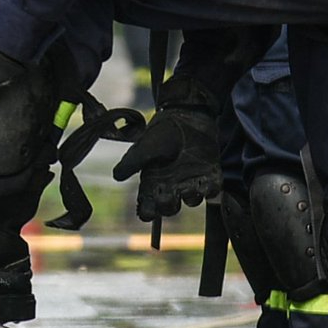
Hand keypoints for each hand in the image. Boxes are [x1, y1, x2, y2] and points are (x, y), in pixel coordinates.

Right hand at [112, 75, 223, 220]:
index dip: (147, 211)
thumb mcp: (144, 147)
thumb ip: (132, 162)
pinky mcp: (209, 174)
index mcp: (153, 183)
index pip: (148, 205)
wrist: (185, 115)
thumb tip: (116, 176)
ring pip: (191, 199)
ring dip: (191, 198)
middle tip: (166, 196)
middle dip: (168, 206)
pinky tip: (207, 185)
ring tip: (188, 189)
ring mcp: (190, 181)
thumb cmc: (162, 132)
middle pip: (169, 207)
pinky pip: (211, 189)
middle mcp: (171, 186)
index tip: (148, 212)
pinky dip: (210, 190)